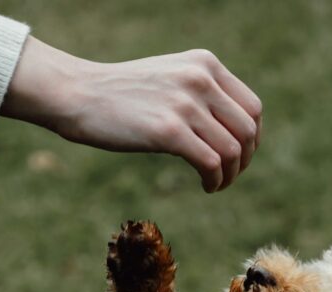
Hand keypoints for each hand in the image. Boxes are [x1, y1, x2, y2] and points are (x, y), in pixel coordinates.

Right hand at [1, 37, 261, 192]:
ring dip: (231, 175)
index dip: (253, 138)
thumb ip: (202, 92)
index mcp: (205, 64)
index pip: (252, 107)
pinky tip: (206, 186)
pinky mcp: (169, 130)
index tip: (241, 156)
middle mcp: (200, 79)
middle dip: (245, 160)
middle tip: (230, 175)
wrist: (78, 94)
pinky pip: (212, 163)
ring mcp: (185, 103)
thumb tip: (234, 129)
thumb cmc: (122, 93)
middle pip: (248, 130)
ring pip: (233, 150)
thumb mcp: (170, 78)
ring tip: (216, 184)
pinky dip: (215, 180)